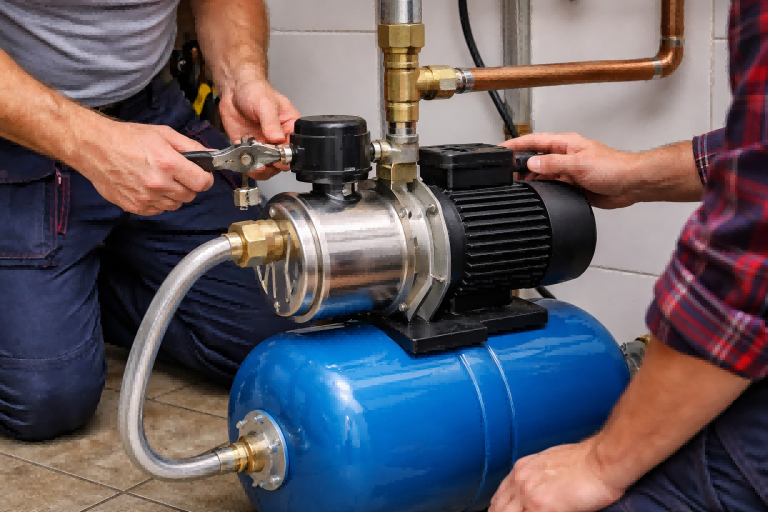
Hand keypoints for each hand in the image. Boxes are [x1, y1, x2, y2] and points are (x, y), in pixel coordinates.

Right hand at [75, 120, 213, 215]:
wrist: (94, 147)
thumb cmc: (127, 138)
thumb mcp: (163, 134)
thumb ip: (190, 146)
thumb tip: (211, 155)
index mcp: (168, 164)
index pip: (202, 183)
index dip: (205, 178)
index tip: (201, 174)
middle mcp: (158, 184)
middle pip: (190, 196)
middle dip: (188, 185)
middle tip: (176, 174)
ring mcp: (146, 198)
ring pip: (175, 205)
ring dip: (173, 194)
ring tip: (160, 179)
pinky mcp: (135, 207)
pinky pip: (158, 210)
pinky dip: (158, 202)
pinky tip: (148, 187)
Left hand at [218, 69, 299, 180]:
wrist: (233, 89)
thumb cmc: (254, 90)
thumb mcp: (266, 103)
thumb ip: (271, 122)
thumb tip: (277, 138)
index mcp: (290, 128)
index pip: (294, 149)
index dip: (285, 155)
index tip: (276, 154)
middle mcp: (279, 139)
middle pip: (281, 162)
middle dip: (271, 164)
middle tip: (261, 159)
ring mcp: (264, 145)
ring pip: (266, 167)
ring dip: (258, 168)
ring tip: (251, 160)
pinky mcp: (249, 148)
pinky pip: (250, 163)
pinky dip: (245, 163)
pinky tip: (241, 153)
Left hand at [489, 439, 623, 511]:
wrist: (602, 461)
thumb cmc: (586, 461)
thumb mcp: (552, 463)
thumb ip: (539, 478)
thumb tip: (540, 491)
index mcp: (522, 469)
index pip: (500, 495)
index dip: (500, 508)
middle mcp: (520, 479)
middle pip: (498, 507)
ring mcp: (527, 494)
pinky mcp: (539, 506)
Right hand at [501, 133, 641, 208]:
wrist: (631, 184)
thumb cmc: (614, 168)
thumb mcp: (578, 164)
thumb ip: (553, 163)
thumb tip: (532, 162)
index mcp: (566, 144)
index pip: (534, 140)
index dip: (516, 144)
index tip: (501, 149)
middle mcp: (565, 156)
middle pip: (535, 157)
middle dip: (520, 163)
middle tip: (506, 172)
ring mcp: (567, 171)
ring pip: (542, 173)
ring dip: (532, 179)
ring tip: (519, 184)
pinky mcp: (571, 185)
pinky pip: (552, 186)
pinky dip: (543, 189)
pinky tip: (538, 193)